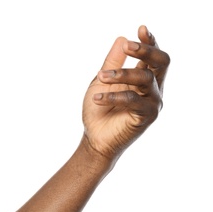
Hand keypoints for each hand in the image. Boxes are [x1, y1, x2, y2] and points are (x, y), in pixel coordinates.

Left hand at [82, 25, 169, 158]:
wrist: (95, 138)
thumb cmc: (99, 110)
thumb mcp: (102, 82)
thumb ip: (112, 63)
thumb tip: (121, 39)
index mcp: (143, 79)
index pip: (153, 57)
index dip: (149, 42)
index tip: (141, 29)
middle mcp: (152, 89)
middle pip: (161, 63)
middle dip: (145, 51)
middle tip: (127, 47)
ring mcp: (152, 102)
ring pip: (145, 78)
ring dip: (121, 75)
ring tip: (101, 77)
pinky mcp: (147, 116)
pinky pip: (133, 100)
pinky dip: (114, 96)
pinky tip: (98, 98)